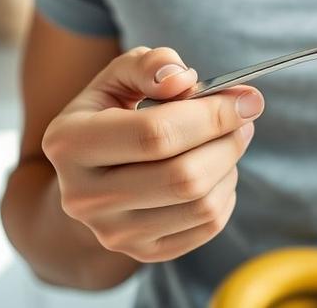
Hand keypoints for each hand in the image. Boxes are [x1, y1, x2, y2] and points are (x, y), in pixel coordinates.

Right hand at [41, 47, 262, 261]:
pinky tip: (215, 170)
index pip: (155, 135)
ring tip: (227, 140)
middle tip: (245, 118)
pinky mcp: (142, 252)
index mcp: (70, 143)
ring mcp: (112, 232)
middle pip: (183, 176)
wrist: (91, 175)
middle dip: (227, 141)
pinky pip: (208, 225)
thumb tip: (181, 79)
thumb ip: (150, 64)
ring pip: (201, 204)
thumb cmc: (114, 114)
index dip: (211, 116)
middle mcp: (83, 197)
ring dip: (229, 166)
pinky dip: (225, 193)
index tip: (246, 100)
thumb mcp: (120, 76)